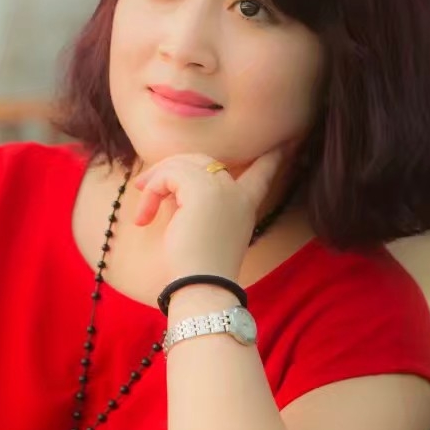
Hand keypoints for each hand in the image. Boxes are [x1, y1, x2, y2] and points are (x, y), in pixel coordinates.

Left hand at [133, 150, 283, 283]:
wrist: (201, 285)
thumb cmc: (199, 268)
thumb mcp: (205, 229)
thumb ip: (197, 204)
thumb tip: (170, 185)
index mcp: (246, 203)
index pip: (262, 172)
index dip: (272, 158)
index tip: (286, 144)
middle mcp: (236, 191)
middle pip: (203, 160)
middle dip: (172, 169)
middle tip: (144, 187)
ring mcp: (220, 187)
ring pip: (182, 164)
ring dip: (156, 183)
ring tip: (143, 211)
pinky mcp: (199, 188)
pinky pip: (169, 175)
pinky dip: (152, 191)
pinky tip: (145, 216)